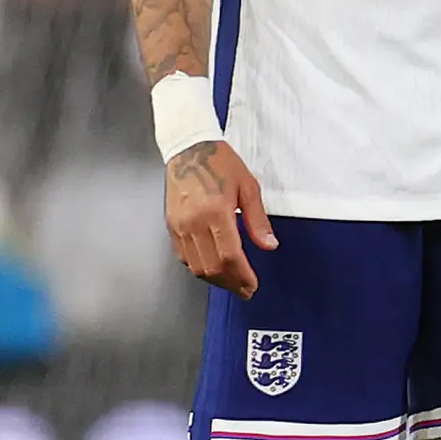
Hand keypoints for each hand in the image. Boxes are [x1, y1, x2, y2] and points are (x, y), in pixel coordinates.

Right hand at [165, 139, 276, 297]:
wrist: (188, 149)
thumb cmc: (220, 163)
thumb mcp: (248, 187)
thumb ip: (258, 220)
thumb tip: (269, 245)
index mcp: (215, 212)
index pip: (229, 256)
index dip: (242, 276)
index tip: (252, 285)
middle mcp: (194, 222)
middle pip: (211, 266)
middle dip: (230, 283)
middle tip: (245, 290)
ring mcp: (179, 225)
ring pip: (195, 266)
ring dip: (215, 279)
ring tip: (232, 282)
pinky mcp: (171, 226)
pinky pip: (183, 256)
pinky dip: (199, 267)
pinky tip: (212, 268)